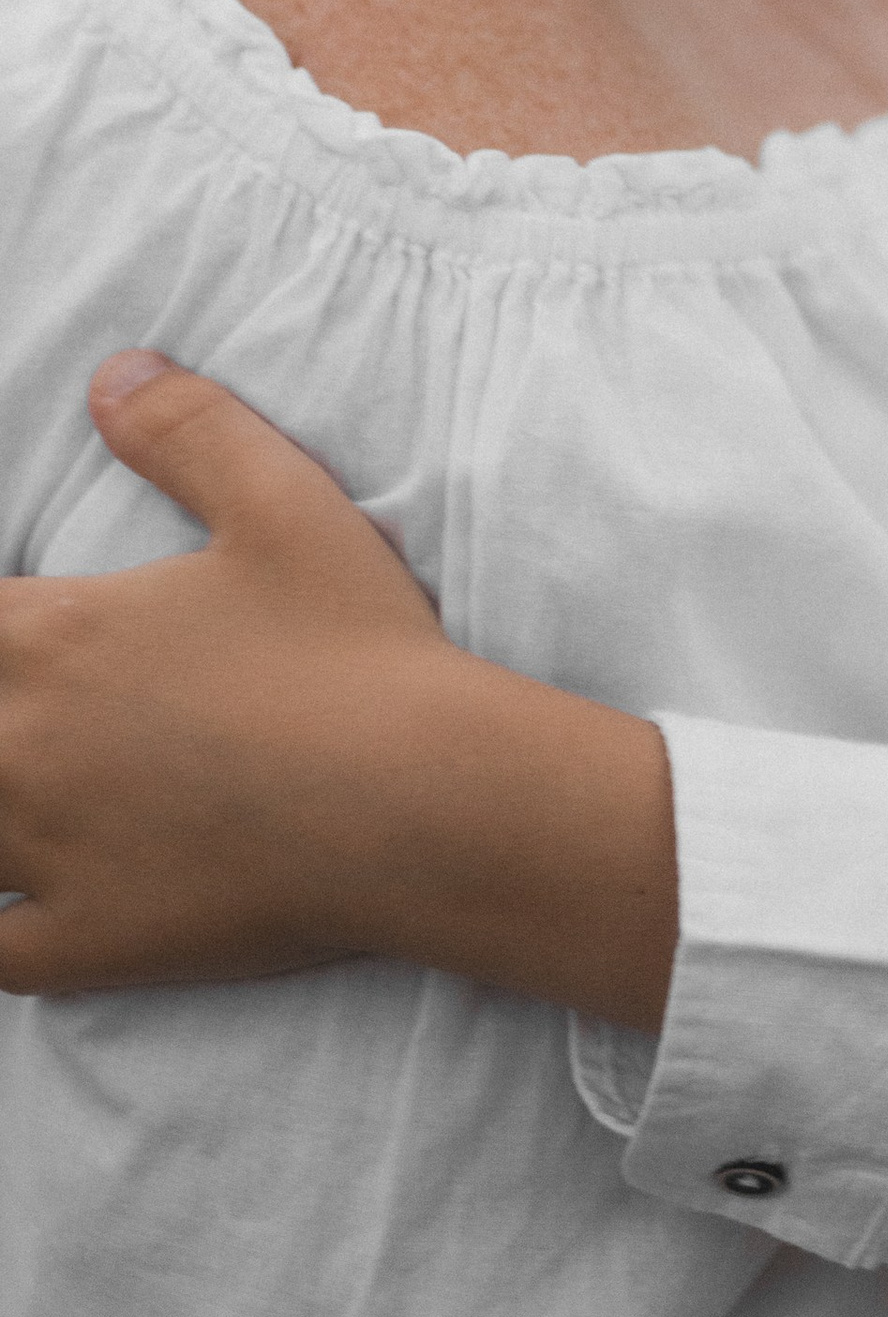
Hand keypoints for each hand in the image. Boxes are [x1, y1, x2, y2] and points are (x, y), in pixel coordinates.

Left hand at [0, 353, 677, 1026]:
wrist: (418, 798)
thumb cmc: (354, 645)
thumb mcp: (280, 501)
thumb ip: (187, 429)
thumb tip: (112, 376)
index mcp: (58, 634)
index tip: (14, 632)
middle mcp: (25, 744)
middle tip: (25, 708)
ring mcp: (46, 854)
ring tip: (19, 785)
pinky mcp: (85, 940)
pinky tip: (18, 901)